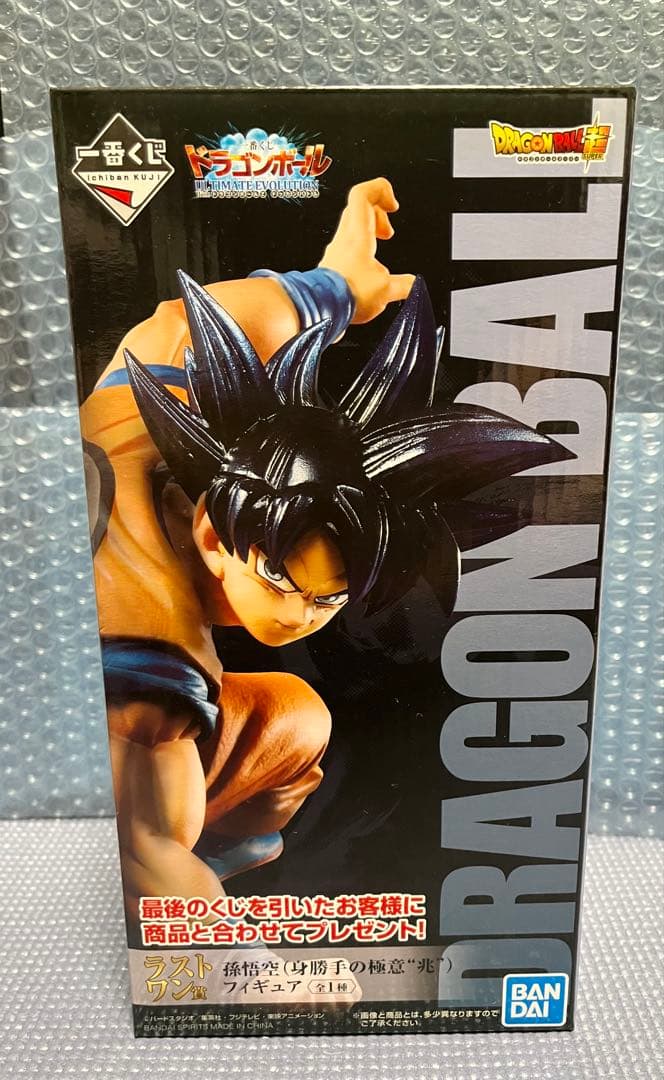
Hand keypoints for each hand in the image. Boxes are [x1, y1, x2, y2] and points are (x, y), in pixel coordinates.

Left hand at [318, 177, 414, 324]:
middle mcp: (344, 239)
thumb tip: (414, 285)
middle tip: (388, 231)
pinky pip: (346, 248)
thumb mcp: (386, 290)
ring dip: (369, 232)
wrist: (321, 311)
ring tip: (379, 247)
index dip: (380, 189)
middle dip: (378, 215)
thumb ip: (404, 285)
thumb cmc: (347, 294)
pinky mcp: (331, 266)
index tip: (393, 204)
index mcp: (358, 234)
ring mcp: (336, 251)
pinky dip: (360, 251)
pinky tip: (367, 269)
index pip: (363, 194)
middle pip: (358, 209)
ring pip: (351, 228)